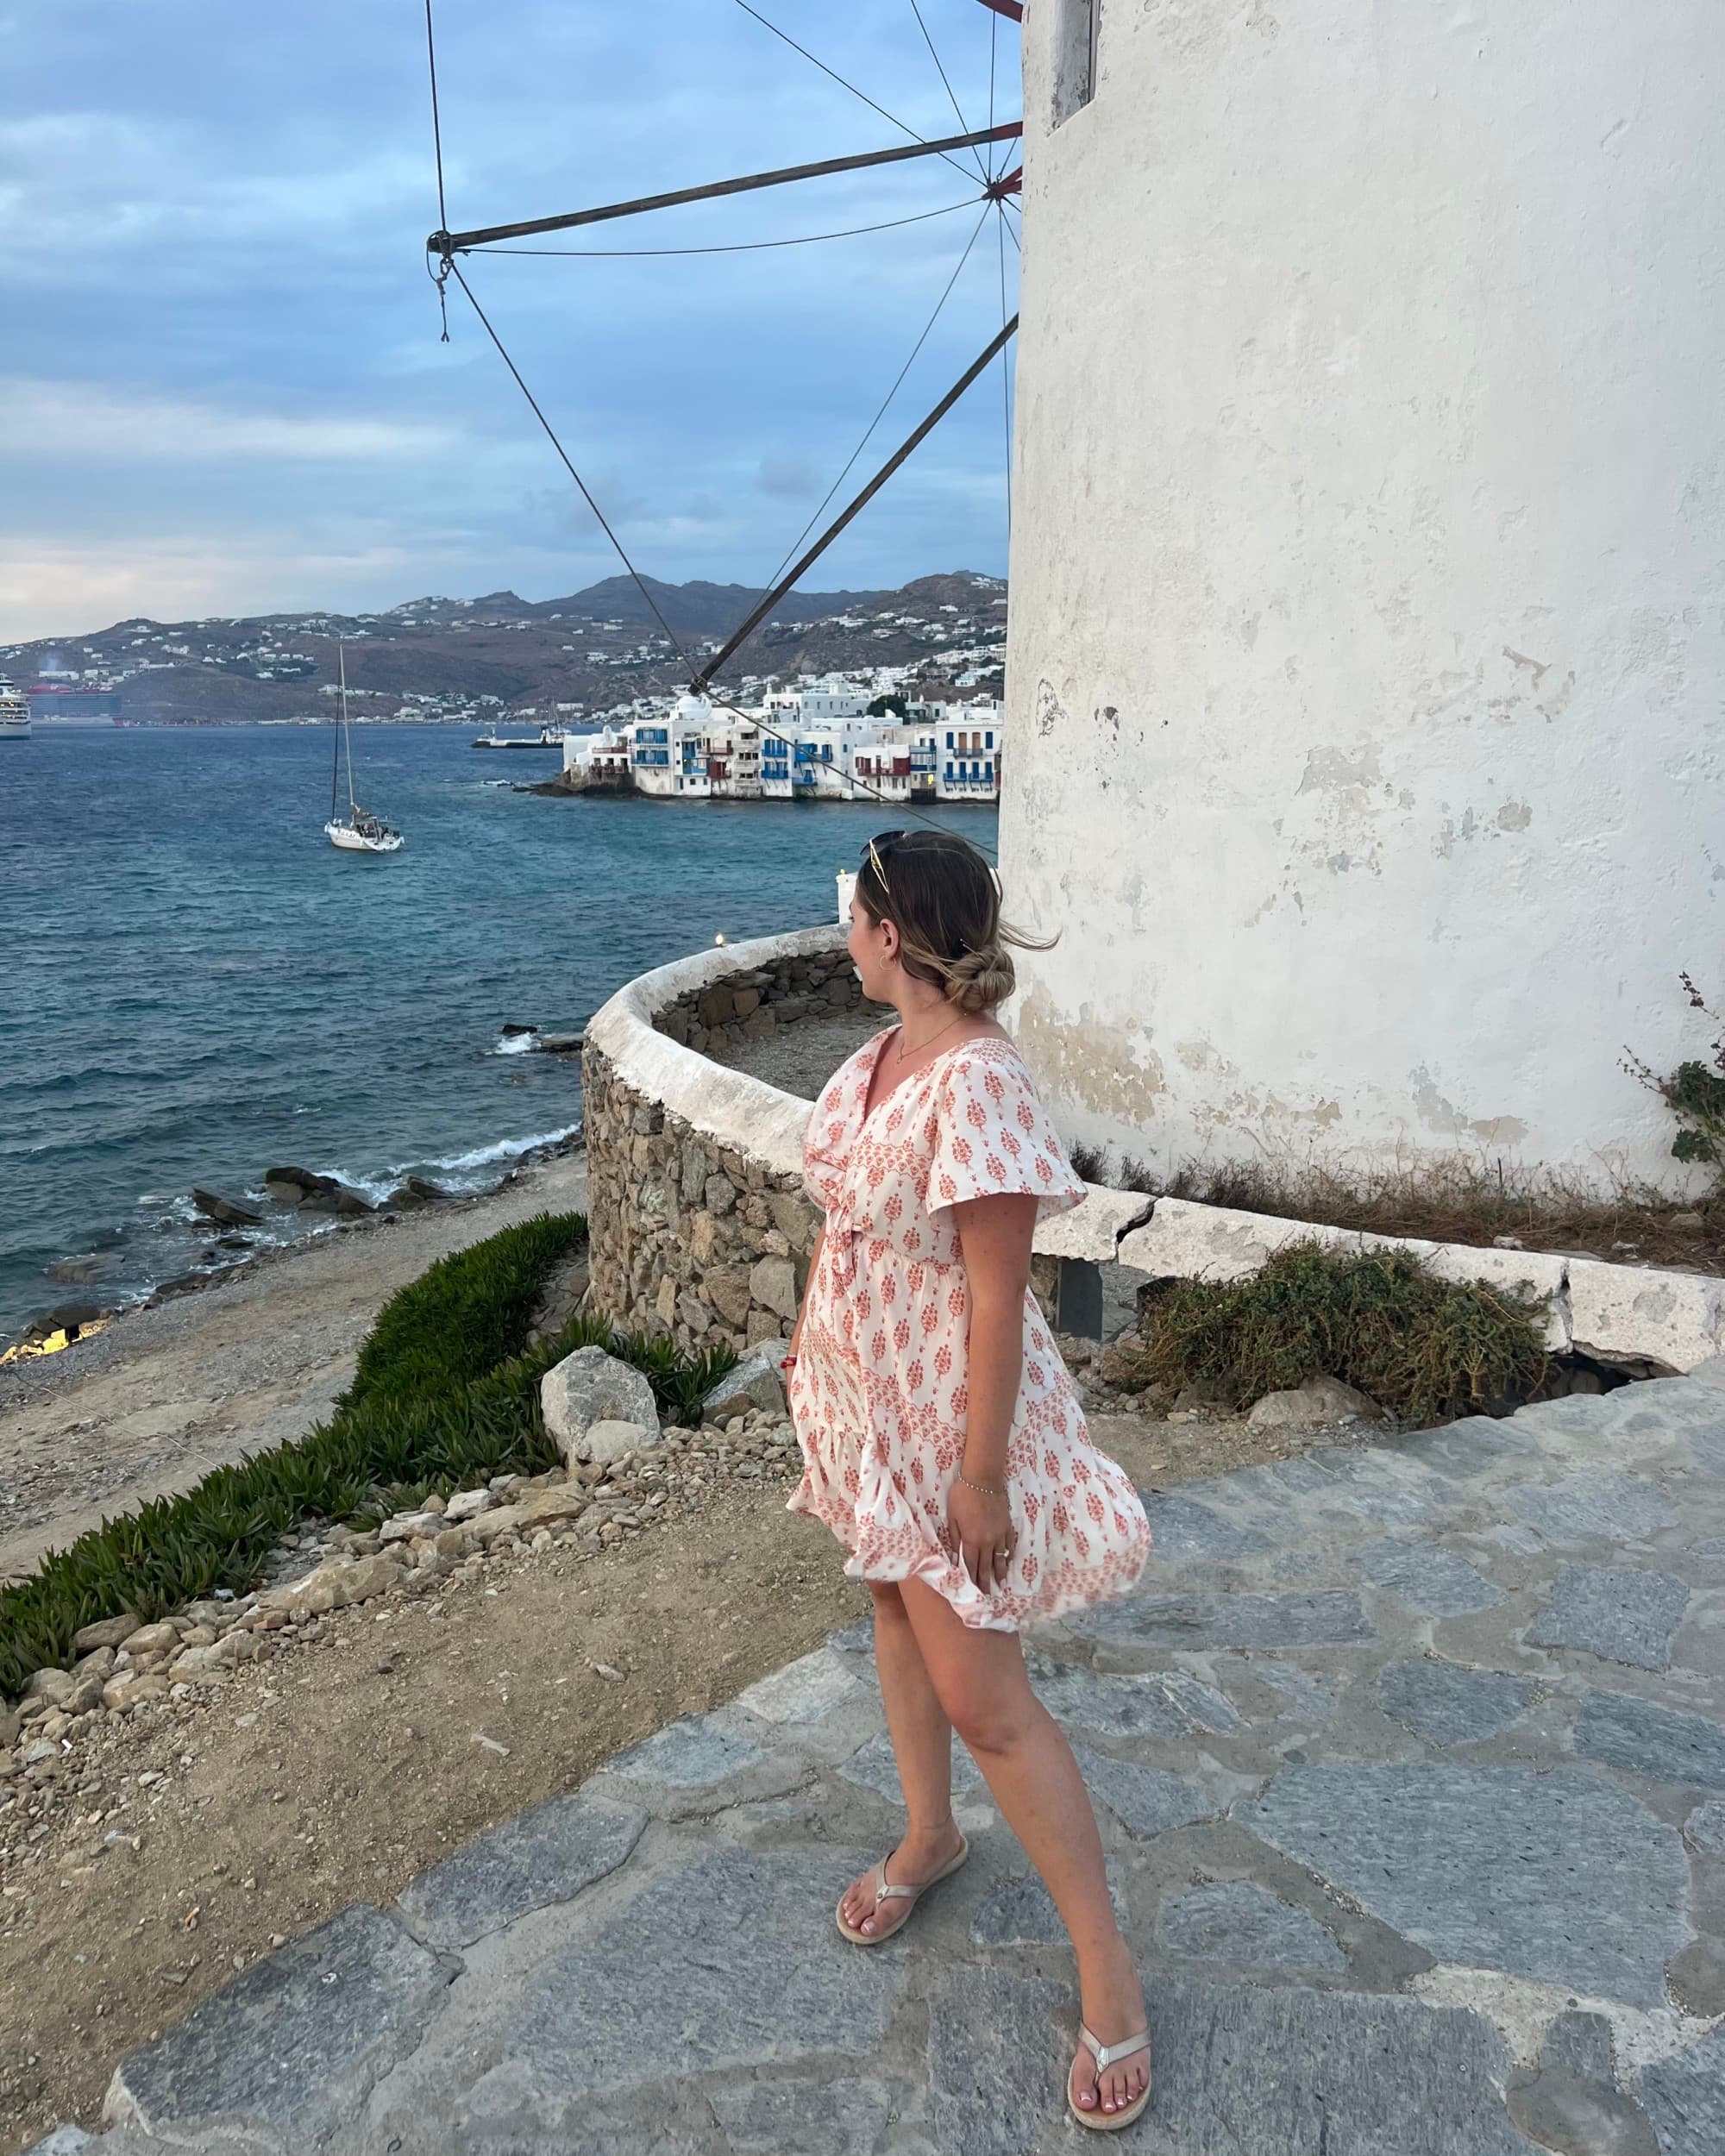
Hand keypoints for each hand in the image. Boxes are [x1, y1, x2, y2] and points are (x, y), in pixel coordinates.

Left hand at [948, 1477, 1016, 1593]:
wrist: (983, 1479)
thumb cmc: (963, 1496)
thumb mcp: (952, 1517)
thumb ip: (954, 1538)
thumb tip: (955, 1558)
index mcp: (971, 1539)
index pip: (972, 1564)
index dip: (973, 1579)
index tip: (974, 1591)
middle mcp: (987, 1541)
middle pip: (986, 1565)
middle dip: (986, 1581)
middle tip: (987, 1594)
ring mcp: (1000, 1534)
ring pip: (1000, 1557)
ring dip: (999, 1572)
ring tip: (1000, 1583)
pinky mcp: (1007, 1526)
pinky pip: (1009, 1545)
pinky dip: (1008, 1555)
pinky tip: (1007, 1561)